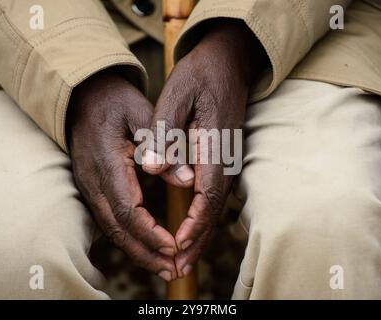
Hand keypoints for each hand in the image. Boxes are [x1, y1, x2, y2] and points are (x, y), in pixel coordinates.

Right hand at [66, 70, 177, 280]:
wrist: (82, 96)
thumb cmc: (114, 102)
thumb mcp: (141, 113)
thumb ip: (163, 144)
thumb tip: (186, 180)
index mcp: (107, 163)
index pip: (128, 209)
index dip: (151, 232)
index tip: (174, 245)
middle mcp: (92, 181)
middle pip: (118, 229)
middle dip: (146, 253)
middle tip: (173, 269)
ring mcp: (88, 186)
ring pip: (111, 230)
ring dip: (137, 251)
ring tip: (163, 267)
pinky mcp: (90, 188)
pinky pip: (108, 221)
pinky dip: (128, 238)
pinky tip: (145, 247)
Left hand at [142, 20, 264, 277]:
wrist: (228, 62)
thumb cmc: (200, 77)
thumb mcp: (176, 97)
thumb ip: (165, 134)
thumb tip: (152, 169)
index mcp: (214, 148)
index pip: (207, 197)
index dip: (192, 225)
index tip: (175, 246)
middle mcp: (226, 161)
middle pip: (213, 212)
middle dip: (195, 242)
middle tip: (176, 268)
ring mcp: (227, 162)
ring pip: (214, 208)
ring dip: (198, 236)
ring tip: (181, 260)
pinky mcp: (223, 160)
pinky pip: (213, 198)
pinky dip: (201, 220)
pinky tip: (189, 231)